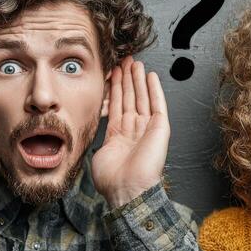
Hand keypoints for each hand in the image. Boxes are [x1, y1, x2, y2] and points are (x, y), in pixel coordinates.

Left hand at [91, 57, 169, 207]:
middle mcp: (134, 130)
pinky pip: (157, 105)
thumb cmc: (112, 180)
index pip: (117, 105)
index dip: (115, 88)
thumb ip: (97, 139)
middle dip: (127, 79)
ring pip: (142, 97)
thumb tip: (90, 132)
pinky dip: (154, 90)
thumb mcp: (98, 155)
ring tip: (136, 62)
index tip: (113, 72)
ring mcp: (147, 128)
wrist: (127, 190)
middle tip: (125, 60)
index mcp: (119, 136)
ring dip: (139, 80)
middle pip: (131, 98)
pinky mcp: (159, 129)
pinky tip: (151, 76)